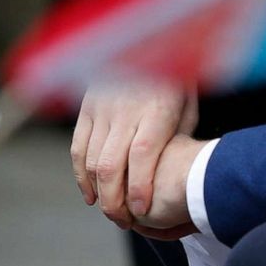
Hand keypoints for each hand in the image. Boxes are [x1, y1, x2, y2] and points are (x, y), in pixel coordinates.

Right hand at [72, 81, 197, 227]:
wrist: (147, 44)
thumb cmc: (174, 81)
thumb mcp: (187, 107)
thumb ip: (175, 139)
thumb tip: (168, 174)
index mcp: (155, 109)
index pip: (143, 154)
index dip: (140, 186)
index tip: (142, 211)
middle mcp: (124, 110)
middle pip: (111, 164)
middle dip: (114, 200)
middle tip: (123, 221)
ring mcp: (101, 108)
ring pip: (91, 159)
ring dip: (98, 191)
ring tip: (110, 212)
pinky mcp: (86, 108)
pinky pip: (77, 147)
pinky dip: (81, 174)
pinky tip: (90, 193)